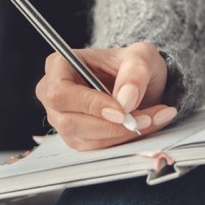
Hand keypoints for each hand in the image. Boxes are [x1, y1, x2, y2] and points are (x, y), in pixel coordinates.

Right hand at [35, 41, 177, 150]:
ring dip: (120, 135)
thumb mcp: (142, 56)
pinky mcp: (76, 137)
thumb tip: (125, 99)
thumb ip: (135, 72)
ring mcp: (62, 118)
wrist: (139, 81)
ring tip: (151, 120)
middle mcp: (53, 94)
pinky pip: (95, 148)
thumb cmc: (133, 63)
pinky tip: (144, 127)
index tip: (121, 112)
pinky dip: (122, 141)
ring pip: (83, 139)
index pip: (61, 93)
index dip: (89, 105)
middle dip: (110, 125)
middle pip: (69, 121)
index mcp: (59, 65)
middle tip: (145, 118)